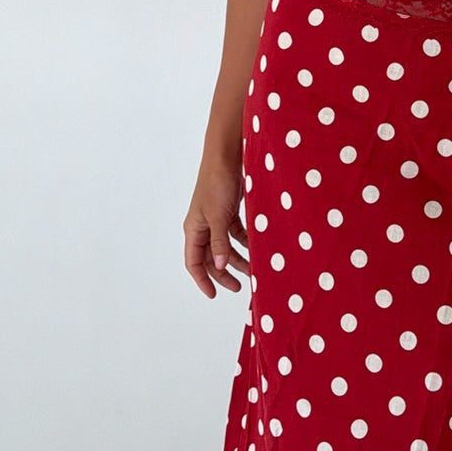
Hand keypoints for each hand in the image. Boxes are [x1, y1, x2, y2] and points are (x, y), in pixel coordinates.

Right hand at [184, 148, 252, 298]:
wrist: (227, 155)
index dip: (202, 280)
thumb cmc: (216, 183)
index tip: (214, 295)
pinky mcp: (230, 210)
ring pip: (226, 246)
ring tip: (255, 269)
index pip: (194, 262)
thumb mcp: (218, 216)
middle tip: (240, 286)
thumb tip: (220, 266)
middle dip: (224, 273)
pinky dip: (246, 242)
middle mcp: (203, 226)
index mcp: (193, 229)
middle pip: (211, 257)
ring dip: (238, 258)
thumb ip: (219, 242)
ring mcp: (216, 218)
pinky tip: (258, 248)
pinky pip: (237, 233)